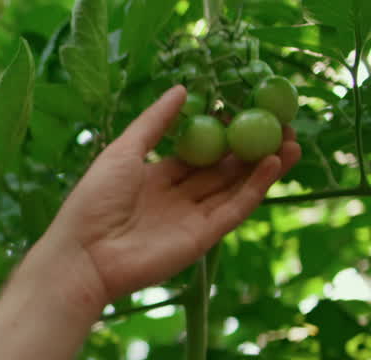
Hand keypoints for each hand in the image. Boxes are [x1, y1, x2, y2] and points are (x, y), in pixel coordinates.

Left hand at [42, 86, 301, 308]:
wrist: (84, 255)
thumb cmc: (93, 200)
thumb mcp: (123, 151)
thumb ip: (154, 123)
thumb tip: (182, 89)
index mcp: (154, 178)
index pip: (198, 154)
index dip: (224, 134)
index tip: (248, 111)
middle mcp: (176, 199)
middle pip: (222, 171)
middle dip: (252, 149)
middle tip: (281, 125)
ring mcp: (190, 219)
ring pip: (234, 189)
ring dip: (263, 166)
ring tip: (290, 140)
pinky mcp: (201, 239)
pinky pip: (234, 209)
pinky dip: (254, 188)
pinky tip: (272, 163)